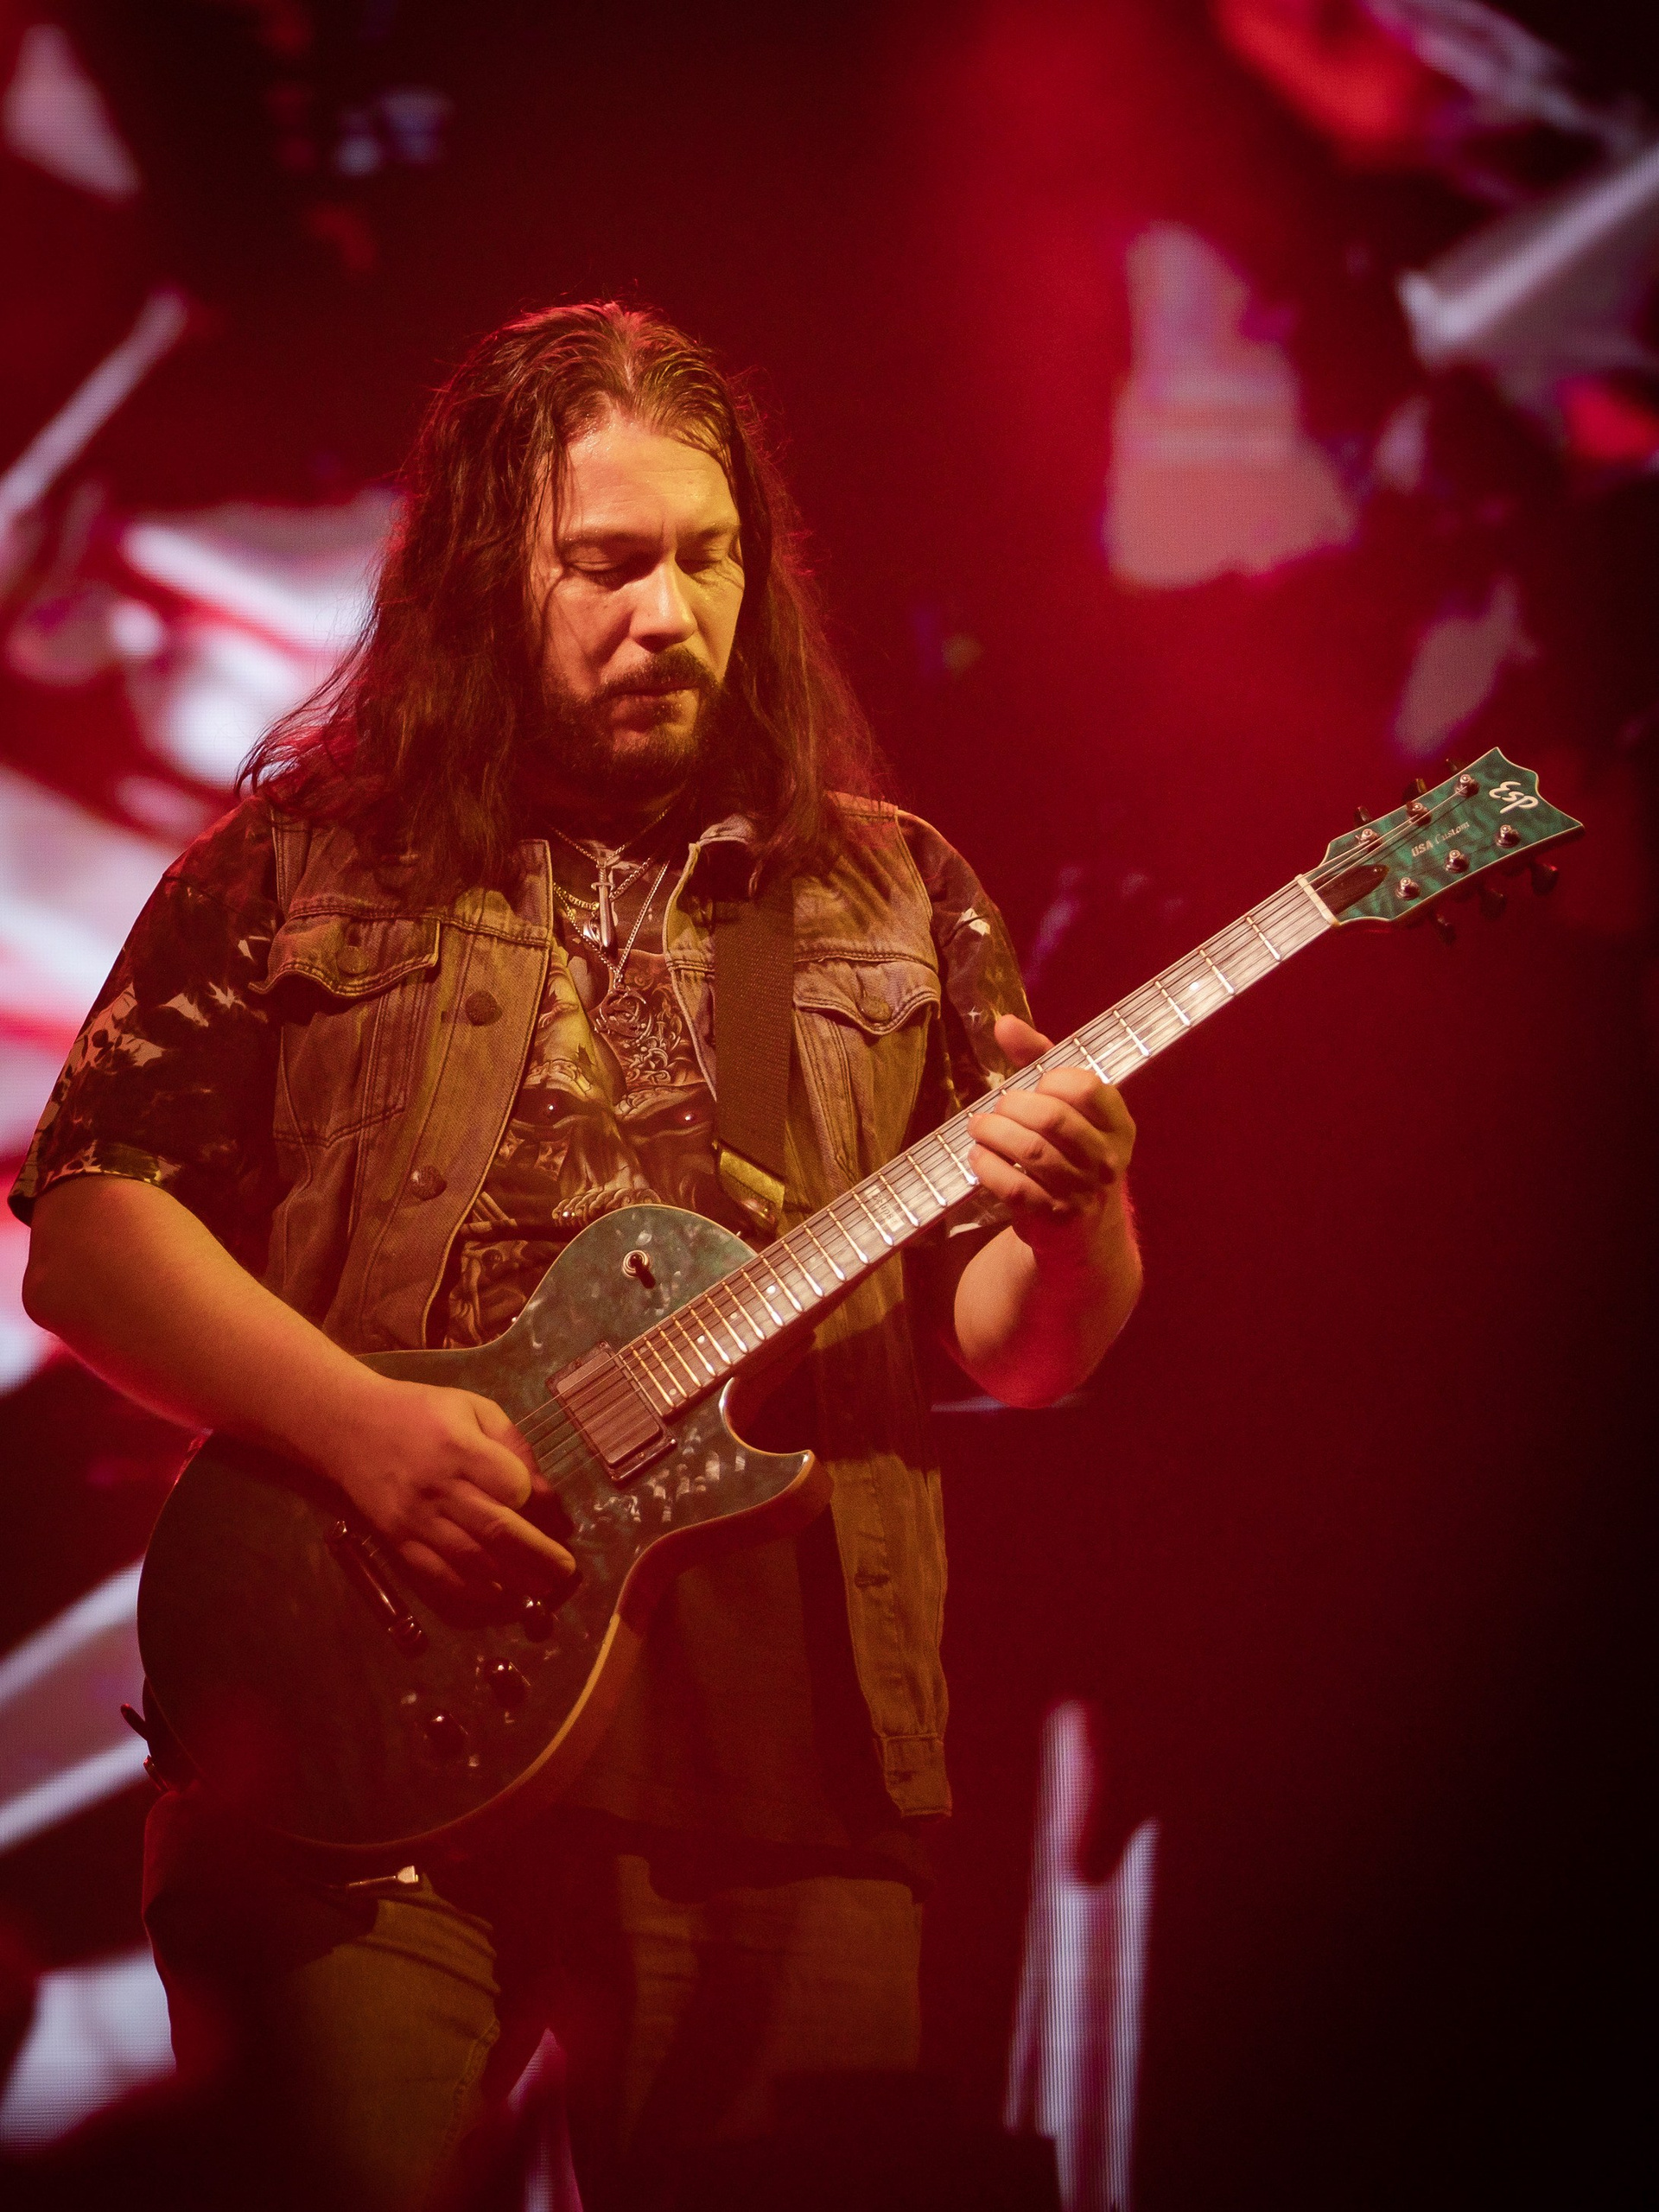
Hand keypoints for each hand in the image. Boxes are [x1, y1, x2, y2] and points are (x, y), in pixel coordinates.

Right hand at [317, 1374, 576, 1602]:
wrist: (348, 1427)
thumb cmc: (421, 1413)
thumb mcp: (473, 1407)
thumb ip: (514, 1445)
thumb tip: (545, 1492)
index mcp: (460, 1447)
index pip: (512, 1485)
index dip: (541, 1504)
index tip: (558, 1518)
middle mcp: (438, 1486)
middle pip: (496, 1529)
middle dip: (539, 1555)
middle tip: (566, 1573)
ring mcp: (415, 1518)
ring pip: (470, 1558)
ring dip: (512, 1579)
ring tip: (542, 1590)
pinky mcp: (397, 1539)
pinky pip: (435, 1573)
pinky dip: (469, 1590)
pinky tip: (497, 1596)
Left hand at [966, 1014, 1135, 1259]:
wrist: (1083, 1232)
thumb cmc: (1069, 1151)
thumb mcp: (1066, 1105)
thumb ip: (1038, 1060)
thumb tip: (1005, 1023)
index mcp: (1118, 1124)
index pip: (1086, 1087)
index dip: (1051, 1079)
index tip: (1035, 1084)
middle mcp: (1107, 1159)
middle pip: (1052, 1118)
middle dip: (1013, 1106)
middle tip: (995, 1108)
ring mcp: (1082, 1192)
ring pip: (1031, 1152)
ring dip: (994, 1133)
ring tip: (979, 1127)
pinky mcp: (1053, 1218)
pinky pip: (1014, 1187)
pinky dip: (988, 1167)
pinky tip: (979, 1156)